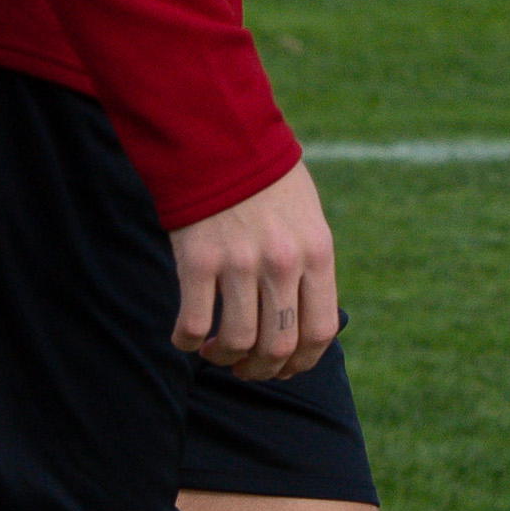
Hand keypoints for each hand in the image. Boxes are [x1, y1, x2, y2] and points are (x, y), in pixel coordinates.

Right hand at [169, 158, 337, 382]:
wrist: (222, 140)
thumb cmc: (268, 183)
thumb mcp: (308, 219)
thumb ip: (310, 267)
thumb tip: (306, 326)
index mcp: (317, 252)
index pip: (321, 331)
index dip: (302, 364)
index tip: (283, 368)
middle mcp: (283, 262)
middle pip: (279, 346)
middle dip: (261, 369)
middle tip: (246, 367)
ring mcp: (239, 263)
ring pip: (237, 342)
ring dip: (225, 358)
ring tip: (217, 350)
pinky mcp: (198, 261)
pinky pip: (193, 325)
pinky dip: (188, 342)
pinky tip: (188, 336)